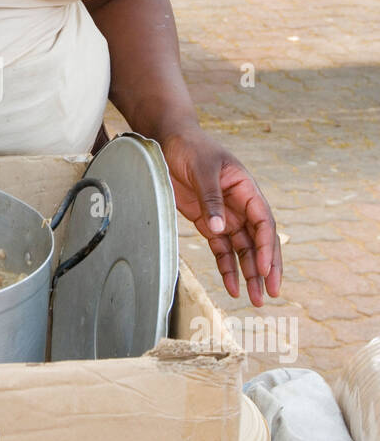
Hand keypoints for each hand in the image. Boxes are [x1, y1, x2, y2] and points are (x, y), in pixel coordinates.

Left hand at [160, 127, 282, 307]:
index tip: (266, 269)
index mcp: (246, 188)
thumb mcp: (202, 168)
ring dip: (249, 274)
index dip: (266, 247)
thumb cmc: (190, 147)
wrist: (168, 140)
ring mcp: (226, 216)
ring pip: (243, 250)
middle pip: (259, 241)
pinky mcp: (209, 223)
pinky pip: (223, 250)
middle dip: (267, 268)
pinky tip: (232, 288)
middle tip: (271, 294)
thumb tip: (219, 228)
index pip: (263, 222)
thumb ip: (211, 197)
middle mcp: (241, 205)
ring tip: (254, 299)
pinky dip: (228, 269)